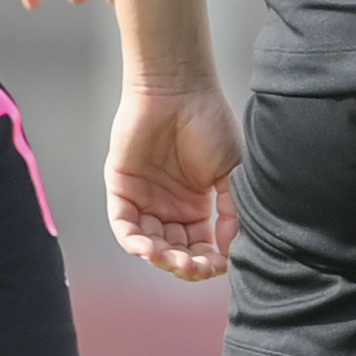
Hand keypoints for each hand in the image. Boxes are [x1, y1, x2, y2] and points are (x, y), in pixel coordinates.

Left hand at [107, 81, 242, 280]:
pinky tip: (148, 248)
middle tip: (193, 266)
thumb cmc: (211, 122)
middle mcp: (170, 207)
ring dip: (160, 257)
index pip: (201, 248)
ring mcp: (145, 199)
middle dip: (185, 265)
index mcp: (197, 207)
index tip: (219, 267)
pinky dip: (133, 241)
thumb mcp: (233, 172)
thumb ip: (233, 211)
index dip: (209, 263)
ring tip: (171, 259)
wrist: (180, 88)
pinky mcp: (122, 188)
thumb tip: (231, 251)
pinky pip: (123, 224)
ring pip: (148, 244)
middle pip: (175, 252)